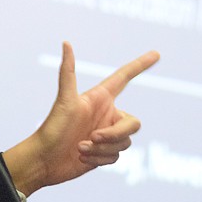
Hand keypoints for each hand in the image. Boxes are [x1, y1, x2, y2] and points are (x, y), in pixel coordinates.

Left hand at [4, 42, 159, 195]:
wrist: (44, 159)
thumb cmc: (52, 127)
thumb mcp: (64, 100)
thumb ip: (67, 71)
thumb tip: (65, 42)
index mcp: (100, 97)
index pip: (124, 77)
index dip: (140, 65)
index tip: (156, 53)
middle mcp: (106, 113)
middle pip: (133, 123)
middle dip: (115, 134)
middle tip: (93, 137)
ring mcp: (107, 133)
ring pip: (125, 143)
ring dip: (102, 149)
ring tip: (80, 147)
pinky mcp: (105, 153)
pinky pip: (116, 157)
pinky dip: (99, 159)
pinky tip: (81, 157)